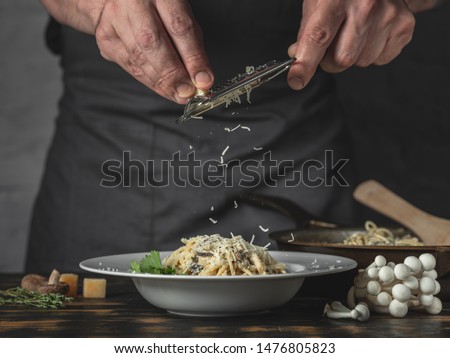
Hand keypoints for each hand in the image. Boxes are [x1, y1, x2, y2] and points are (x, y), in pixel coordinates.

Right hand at [95, 0, 212, 102]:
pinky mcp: (105, 38)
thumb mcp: (181, 15)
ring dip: (161, 82)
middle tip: (187, 92)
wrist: (124, 0)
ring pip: (138, 58)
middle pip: (153, 43)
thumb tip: (201, 78)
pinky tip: (163, 89)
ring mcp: (114, 19)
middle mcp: (132, 2)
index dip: (192, 58)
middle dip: (173, 74)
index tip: (203, 80)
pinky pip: (129, 66)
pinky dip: (149, 81)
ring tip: (179, 94)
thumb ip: (192, 44)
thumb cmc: (158, 6)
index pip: (179, 27)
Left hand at [287, 0, 415, 89]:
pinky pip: (380, 59)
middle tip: (334, 43)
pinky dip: (372, 52)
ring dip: (353, 55)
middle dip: (331, 61)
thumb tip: (298, 58)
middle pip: (341, 59)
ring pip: (361, 62)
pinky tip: (372, 33)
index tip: (297, 79)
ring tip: (356, 32)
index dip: (306, 62)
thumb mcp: (318, 3)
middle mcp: (365, 5)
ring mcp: (387, 15)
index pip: (318, 36)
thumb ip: (307, 32)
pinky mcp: (403, 26)